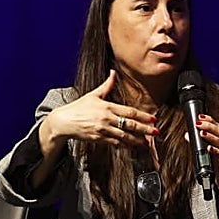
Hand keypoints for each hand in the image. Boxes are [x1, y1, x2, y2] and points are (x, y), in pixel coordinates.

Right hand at [43, 70, 158, 149]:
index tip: (153, 119)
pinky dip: (125, 145)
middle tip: (155, 132)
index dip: (143, 116)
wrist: (63, 121)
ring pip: (124, 136)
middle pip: (130, 125)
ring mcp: (103, 130)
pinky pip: (115, 143)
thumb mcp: (93, 95)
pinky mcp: (99, 139)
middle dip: (144, 129)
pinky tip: (132, 146)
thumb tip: (113, 72)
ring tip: (147, 142)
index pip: (129, 112)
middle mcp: (106, 118)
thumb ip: (107, 85)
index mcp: (107, 107)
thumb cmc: (78, 107)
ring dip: (137, 140)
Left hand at [195, 113, 218, 192]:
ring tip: (202, 134)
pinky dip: (216, 151)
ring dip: (211, 137)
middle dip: (209, 127)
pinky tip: (209, 148)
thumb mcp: (208, 153)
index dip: (210, 121)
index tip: (200, 117)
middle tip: (198, 124)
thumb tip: (188, 135)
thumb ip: (200, 143)